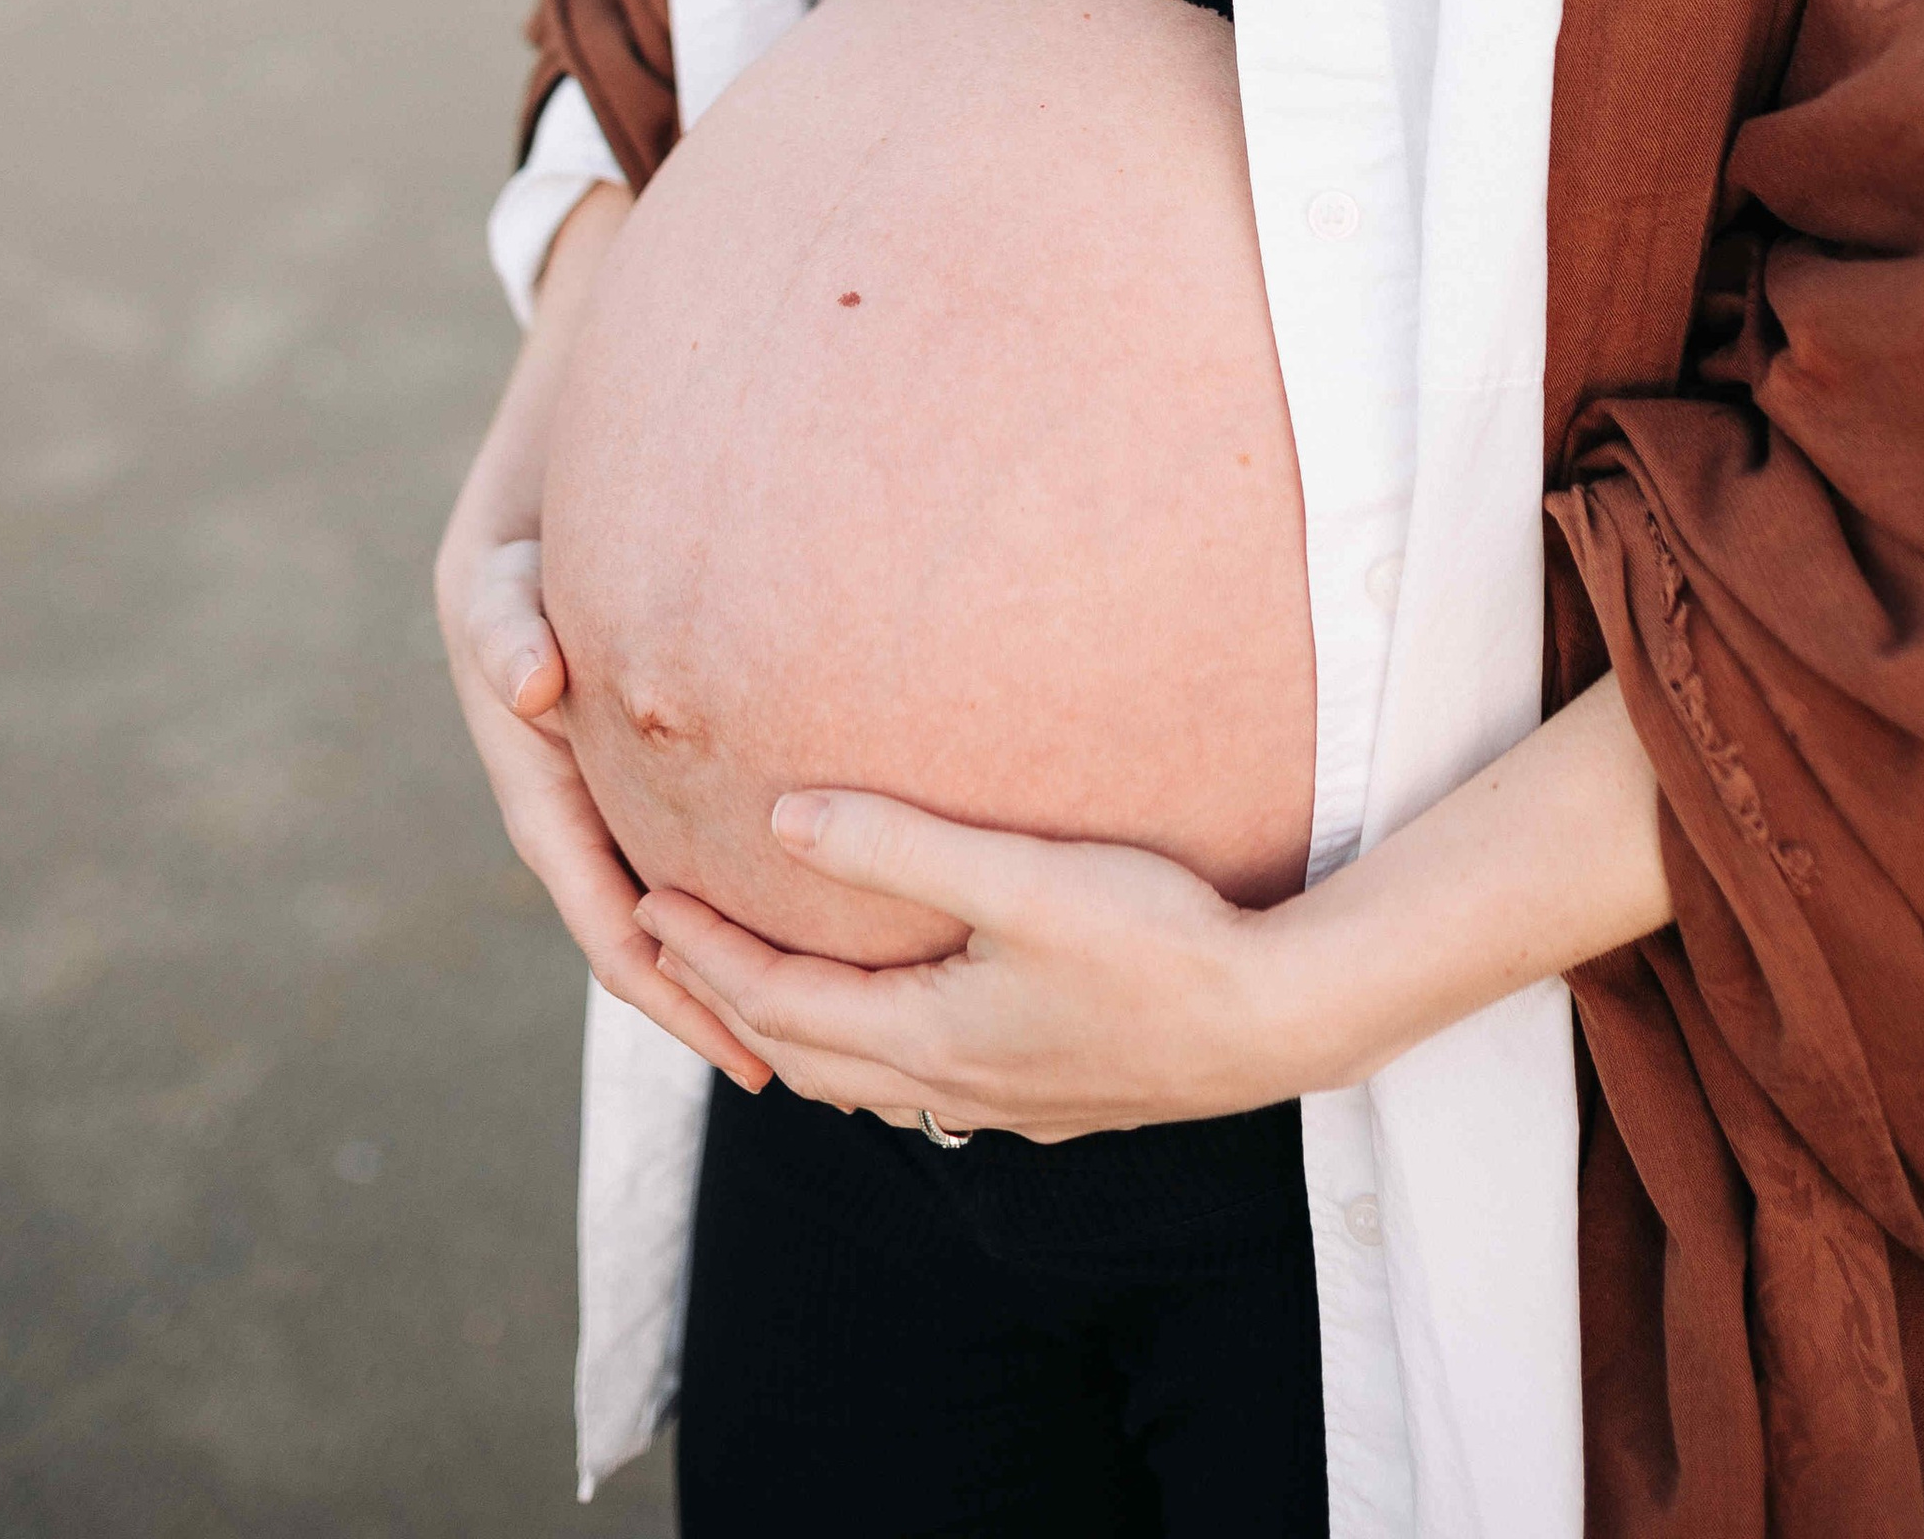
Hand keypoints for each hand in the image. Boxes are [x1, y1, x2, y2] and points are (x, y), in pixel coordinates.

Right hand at [436, 521, 769, 1089]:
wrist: (527, 527)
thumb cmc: (515, 560)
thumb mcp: (497, 586)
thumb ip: (505, 631)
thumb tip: (532, 686)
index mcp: (546, 800)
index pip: (610, 923)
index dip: (670, 994)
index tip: (739, 1048)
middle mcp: (584, 819)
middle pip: (654, 943)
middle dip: (718, 1011)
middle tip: (808, 1075)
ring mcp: (619, 803)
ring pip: (685, 906)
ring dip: (739, 968)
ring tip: (825, 1026)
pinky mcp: (655, 776)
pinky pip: (702, 851)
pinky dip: (748, 896)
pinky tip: (819, 918)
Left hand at [636, 795, 1313, 1141]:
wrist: (1278, 1020)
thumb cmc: (1159, 941)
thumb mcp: (1020, 878)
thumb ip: (898, 847)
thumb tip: (781, 818)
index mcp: (930, 1039)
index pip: (776, 1001)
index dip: (703, 953)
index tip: (645, 901)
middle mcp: (954, 1089)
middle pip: (804, 1054)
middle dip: (727, 997)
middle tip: (671, 941)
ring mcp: (1008, 1105)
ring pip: (865, 1083)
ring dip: (798, 1032)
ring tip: (762, 983)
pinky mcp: (1055, 1097)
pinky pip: (924, 1085)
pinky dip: (871, 1050)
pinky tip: (899, 1016)